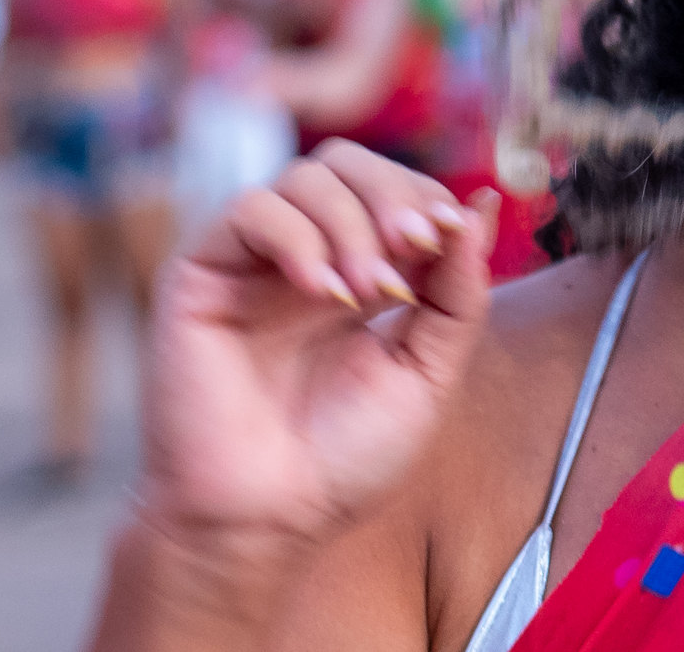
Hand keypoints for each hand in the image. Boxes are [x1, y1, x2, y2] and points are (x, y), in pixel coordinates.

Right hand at [136, 140, 495, 559]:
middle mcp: (305, 256)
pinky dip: (297, 237)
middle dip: (394, 193)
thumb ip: (459, 291)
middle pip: (348, 164)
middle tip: (415, 246)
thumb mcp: (429, 370)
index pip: (394, 188)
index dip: (427, 196)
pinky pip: (250, 210)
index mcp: (361, 272)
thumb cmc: (346, 457)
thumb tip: (482, 204)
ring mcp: (252, 263)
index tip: (452, 232)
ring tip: (366, 293)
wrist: (269, 519)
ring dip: (352, 223)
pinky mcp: (201, 275)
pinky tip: (321, 291)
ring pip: (304, 178)